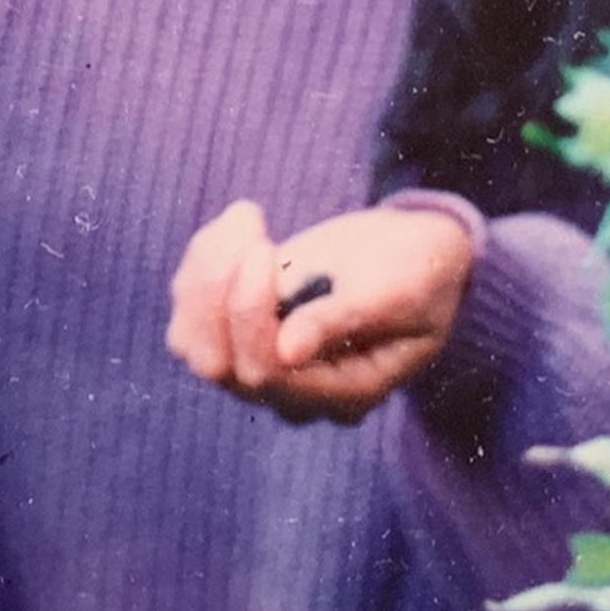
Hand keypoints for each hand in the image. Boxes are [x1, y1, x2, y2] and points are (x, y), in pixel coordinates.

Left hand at [165, 199, 475, 423]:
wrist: (417, 254)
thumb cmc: (419, 271)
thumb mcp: (398, 291)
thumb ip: (345, 320)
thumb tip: (289, 352)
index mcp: (343, 394)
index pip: (266, 372)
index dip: (250, 312)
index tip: (264, 246)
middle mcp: (293, 393)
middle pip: (217, 364)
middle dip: (218, 288)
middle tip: (252, 222)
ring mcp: (260, 366)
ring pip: (190, 341)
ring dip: (205, 271)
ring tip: (249, 216)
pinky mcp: (238, 333)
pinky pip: (190, 310)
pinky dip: (203, 260)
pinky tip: (242, 223)